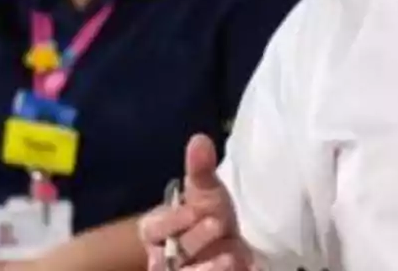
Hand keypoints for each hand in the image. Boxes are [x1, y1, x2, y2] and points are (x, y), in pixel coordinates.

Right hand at [139, 134, 254, 269]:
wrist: (228, 242)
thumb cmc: (209, 214)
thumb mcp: (207, 192)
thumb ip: (200, 169)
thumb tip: (199, 139)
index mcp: (157, 231)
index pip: (153, 229)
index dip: (172, 221)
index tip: (194, 210)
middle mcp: (164, 256)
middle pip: (170, 254)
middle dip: (195, 239)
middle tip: (217, 224)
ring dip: (207, 269)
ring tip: (232, 257)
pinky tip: (245, 267)